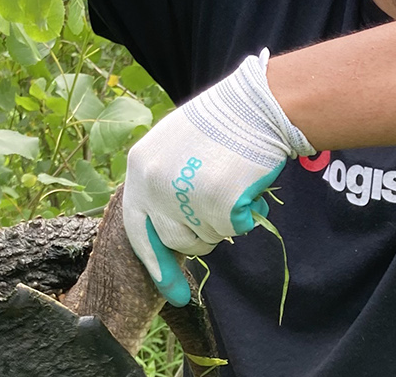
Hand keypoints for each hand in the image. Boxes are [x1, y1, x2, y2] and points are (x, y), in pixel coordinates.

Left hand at [121, 51, 313, 305]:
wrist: (257, 106)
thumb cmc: (223, 123)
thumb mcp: (174, 146)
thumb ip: (162, 182)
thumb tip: (165, 228)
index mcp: (139, 166)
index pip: (137, 227)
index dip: (155, 258)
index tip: (169, 290)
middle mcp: (153, 183)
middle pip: (175, 239)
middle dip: (199, 235)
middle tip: (219, 208)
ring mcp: (183, 195)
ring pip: (204, 238)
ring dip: (221, 222)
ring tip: (233, 184)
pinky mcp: (216, 203)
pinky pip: (231, 229)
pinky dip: (244, 215)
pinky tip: (248, 186)